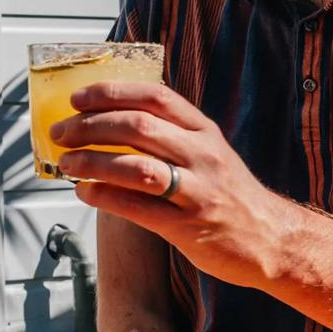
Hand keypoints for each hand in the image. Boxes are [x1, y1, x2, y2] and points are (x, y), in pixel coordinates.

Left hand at [53, 81, 282, 288]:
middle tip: (62, 132)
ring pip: (136, 166)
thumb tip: (114, 119)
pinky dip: (105, 197)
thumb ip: (171, 133)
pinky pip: (139, 208)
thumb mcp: (209, 150)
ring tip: (67, 162)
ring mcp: (197, 190)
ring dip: (93, 161)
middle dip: (91, 126)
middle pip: (138, 126)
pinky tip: (85, 192)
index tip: (78, 98)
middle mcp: (202, 154)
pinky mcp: (189, 226)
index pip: (154, 97)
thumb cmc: (229, 193)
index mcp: (203, 130)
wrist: (271, 238)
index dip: (111, 93)